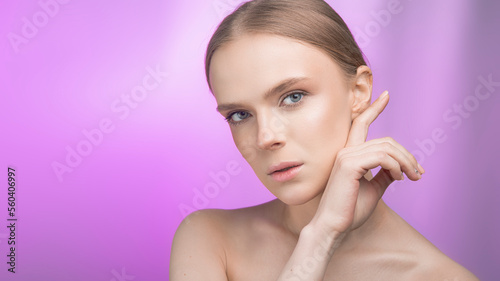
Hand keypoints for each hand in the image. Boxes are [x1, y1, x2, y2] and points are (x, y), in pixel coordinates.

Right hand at [310, 91, 424, 234]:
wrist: (334, 226)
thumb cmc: (349, 210)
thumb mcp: (372, 190)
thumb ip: (383, 176)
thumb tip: (398, 169)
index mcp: (348, 154)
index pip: (360, 124)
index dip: (373, 108)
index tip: (386, 95)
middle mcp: (345, 151)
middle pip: (386, 141)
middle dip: (407, 155)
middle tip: (418, 172)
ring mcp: (346, 156)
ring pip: (387, 148)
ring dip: (406, 162)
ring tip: (412, 177)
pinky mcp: (349, 165)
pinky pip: (382, 158)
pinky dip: (396, 167)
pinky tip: (400, 179)